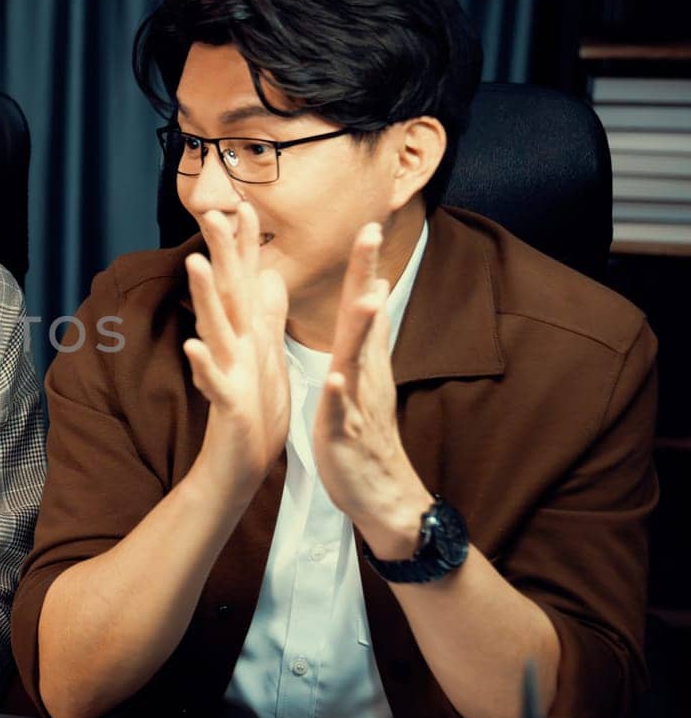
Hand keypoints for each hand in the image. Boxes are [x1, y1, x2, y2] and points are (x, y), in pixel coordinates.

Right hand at [182, 202, 290, 501]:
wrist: (241, 462)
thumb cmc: (254, 410)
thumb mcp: (267, 355)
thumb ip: (267, 314)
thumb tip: (269, 275)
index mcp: (245, 335)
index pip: (244, 281)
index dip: (245, 244)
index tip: (245, 203)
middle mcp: (231, 347)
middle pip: (225, 293)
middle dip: (220, 253)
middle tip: (211, 211)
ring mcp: (225, 373)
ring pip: (214, 328)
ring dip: (203, 296)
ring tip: (194, 263)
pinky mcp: (227, 403)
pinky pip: (213, 382)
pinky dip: (203, 365)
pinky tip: (193, 347)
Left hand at [311, 222, 431, 558]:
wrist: (380, 495)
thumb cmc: (362, 434)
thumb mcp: (362, 377)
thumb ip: (367, 336)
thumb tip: (375, 293)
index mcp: (361, 359)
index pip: (362, 302)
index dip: (363, 264)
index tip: (366, 222)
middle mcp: (363, 372)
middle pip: (365, 316)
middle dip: (366, 275)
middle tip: (369, 232)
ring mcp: (356, 402)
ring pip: (360, 360)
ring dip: (364, 329)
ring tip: (368, 297)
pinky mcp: (344, 434)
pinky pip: (342, 413)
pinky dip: (341, 396)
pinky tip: (336, 379)